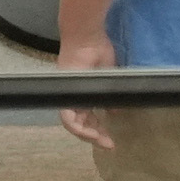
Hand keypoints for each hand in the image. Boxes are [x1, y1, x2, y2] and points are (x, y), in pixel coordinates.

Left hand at [56, 29, 121, 148]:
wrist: (88, 36)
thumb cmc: (98, 49)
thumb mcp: (109, 75)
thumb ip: (110, 93)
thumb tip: (115, 111)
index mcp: (84, 92)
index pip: (89, 117)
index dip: (99, 129)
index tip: (111, 139)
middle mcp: (74, 96)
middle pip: (82, 123)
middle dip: (95, 136)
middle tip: (109, 144)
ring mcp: (68, 95)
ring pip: (73, 124)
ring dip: (87, 135)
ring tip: (101, 141)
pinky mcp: (64, 93)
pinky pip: (67, 117)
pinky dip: (77, 127)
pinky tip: (90, 134)